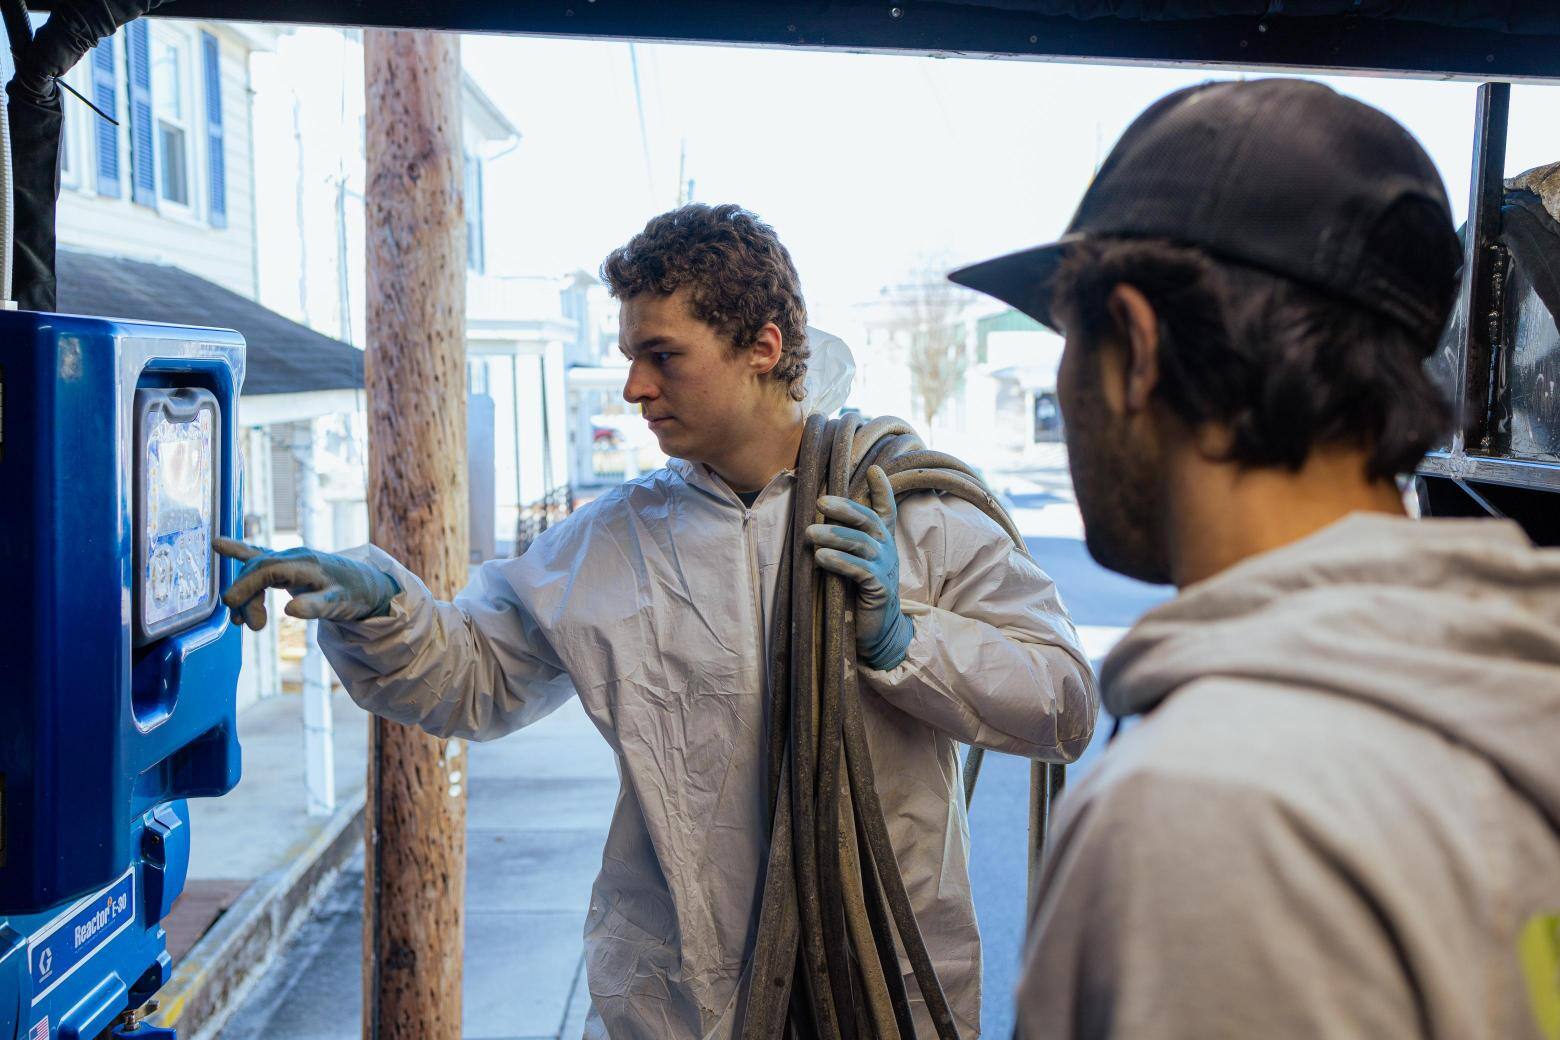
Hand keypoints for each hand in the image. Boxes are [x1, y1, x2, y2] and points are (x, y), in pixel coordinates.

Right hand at [215, 537, 400, 630]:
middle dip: (246, 597)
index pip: (267, 569)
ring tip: (243, 623)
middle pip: (257, 570)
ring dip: (244, 592)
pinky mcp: (285, 564)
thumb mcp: (340, 604)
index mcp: (305, 563)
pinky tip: (217, 544)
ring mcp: (288, 558)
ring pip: (255, 569)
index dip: (246, 585)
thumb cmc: (354, 594)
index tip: (231, 605)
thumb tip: (290, 610)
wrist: (366, 584)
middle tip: (251, 627)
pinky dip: (239, 552)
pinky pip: (258, 556)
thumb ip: (317, 606)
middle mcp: (293, 556)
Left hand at [805, 466, 914, 670]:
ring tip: (809, 532)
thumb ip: (844, 542)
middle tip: (821, 501)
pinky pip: (859, 569)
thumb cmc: (859, 593)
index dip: (882, 489)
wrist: (878, 631)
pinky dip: (839, 561)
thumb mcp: (854, 562)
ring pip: (861, 544)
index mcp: (882, 541)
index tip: (873, 468)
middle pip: (868, 521)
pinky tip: (820, 557)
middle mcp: (887, 550)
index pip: (886, 510)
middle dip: (845, 508)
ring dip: (834, 535)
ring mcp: (886, 568)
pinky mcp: (880, 588)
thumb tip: (813, 520)